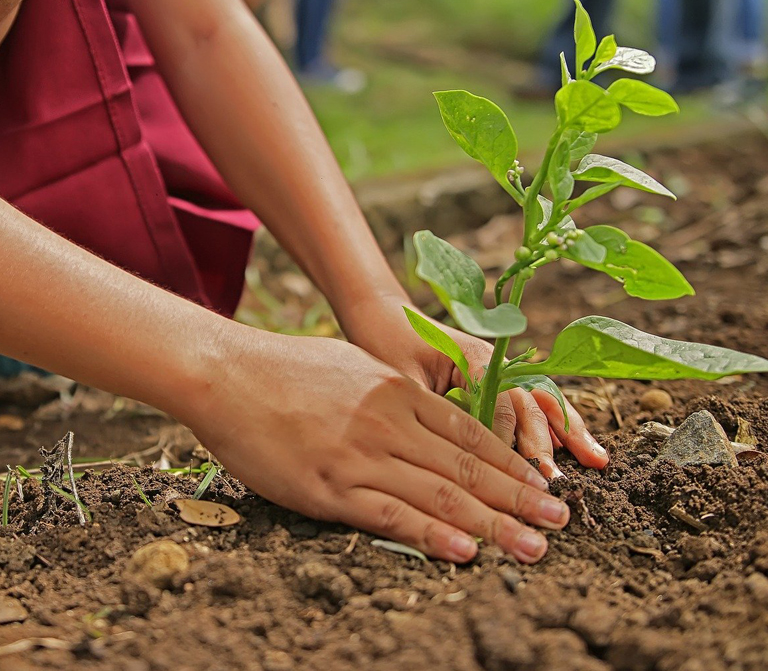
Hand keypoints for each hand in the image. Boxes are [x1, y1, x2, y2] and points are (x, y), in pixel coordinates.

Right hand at [185, 329, 569, 562]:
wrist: (228, 372)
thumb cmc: (288, 369)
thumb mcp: (354, 368)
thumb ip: (394, 394)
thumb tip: (426, 420)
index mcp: (398, 392)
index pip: (470, 434)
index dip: (512, 463)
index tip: (543, 485)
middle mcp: (389, 422)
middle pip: (467, 467)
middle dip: (519, 497)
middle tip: (560, 521)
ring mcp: (360, 455)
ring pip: (440, 494)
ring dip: (493, 523)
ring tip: (534, 545)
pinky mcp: (328, 486)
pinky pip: (389, 514)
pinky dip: (431, 536)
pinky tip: (465, 552)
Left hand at [341, 295, 609, 478]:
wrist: (383, 314)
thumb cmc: (386, 343)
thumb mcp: (401, 378)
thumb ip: (429, 409)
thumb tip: (450, 454)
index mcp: (472, 356)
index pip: (502, 401)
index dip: (509, 439)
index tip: (516, 474)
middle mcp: (494, 360)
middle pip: (530, 401)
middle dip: (548, 441)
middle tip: (557, 481)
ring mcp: (500, 367)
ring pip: (541, 399)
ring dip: (568, 430)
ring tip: (597, 461)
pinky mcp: (496, 377)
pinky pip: (532, 400)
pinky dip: (555, 423)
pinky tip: (574, 446)